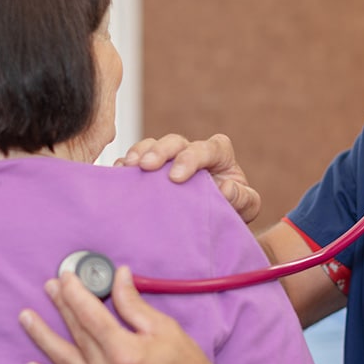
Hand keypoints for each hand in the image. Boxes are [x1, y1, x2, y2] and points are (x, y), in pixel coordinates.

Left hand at [19, 266, 221, 363]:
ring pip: (63, 360)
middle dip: (61, 307)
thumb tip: (119, 278)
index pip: (91, 315)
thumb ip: (134, 304)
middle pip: (77, 333)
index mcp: (125, 352)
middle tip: (49, 287)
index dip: (76, 293)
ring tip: (26, 317)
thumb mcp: (165, 328)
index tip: (67, 277)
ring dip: (43, 337)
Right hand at [115, 133, 260, 223]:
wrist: (215, 222)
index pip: (208, 147)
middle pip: (175, 141)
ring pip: (152, 145)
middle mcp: (192, 152)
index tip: (177, 177)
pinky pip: (135, 160)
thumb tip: (225, 189)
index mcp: (218, 155)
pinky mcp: (151, 170)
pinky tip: (118, 176)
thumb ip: (241, 198)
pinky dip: (125, 165)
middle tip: (147, 166)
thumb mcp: (245, 206)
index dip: (191, 157)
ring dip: (139, 153)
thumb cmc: (234, 209)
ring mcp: (169, 159)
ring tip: (128, 167)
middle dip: (160, 151)